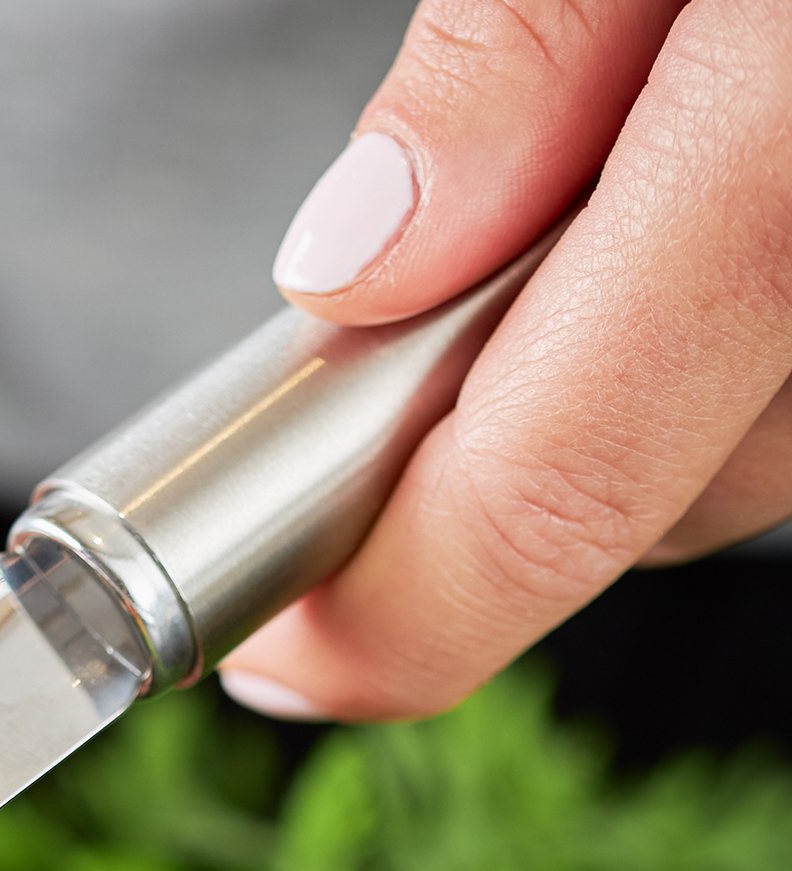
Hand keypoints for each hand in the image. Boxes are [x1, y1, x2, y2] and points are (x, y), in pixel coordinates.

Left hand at [217, 0, 791, 722]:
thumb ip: (526, 45)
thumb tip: (363, 259)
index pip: (557, 486)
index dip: (389, 619)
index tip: (280, 655)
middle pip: (651, 497)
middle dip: (483, 470)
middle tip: (373, 372)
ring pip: (746, 454)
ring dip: (614, 397)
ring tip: (578, 211)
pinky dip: (726, 340)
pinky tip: (691, 214)